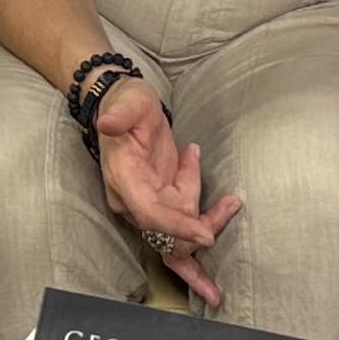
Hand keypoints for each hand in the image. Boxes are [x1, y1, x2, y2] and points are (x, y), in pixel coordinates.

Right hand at [93, 81, 242, 308]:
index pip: (149, 212)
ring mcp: (146, 202)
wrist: (125, 110)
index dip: (175, 227)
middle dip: (202, 224)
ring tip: (229, 197)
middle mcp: (131, 199)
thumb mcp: (128, 102)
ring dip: (209, 217)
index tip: (206, 236)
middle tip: (231, 205)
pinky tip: (225, 206)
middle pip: (169, 228)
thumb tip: (107, 123)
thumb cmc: (128, 103)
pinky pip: (185, 219)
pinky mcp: (160, 201)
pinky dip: (207, 218)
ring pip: (182, 226)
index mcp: (123, 178)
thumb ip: (119, 115)